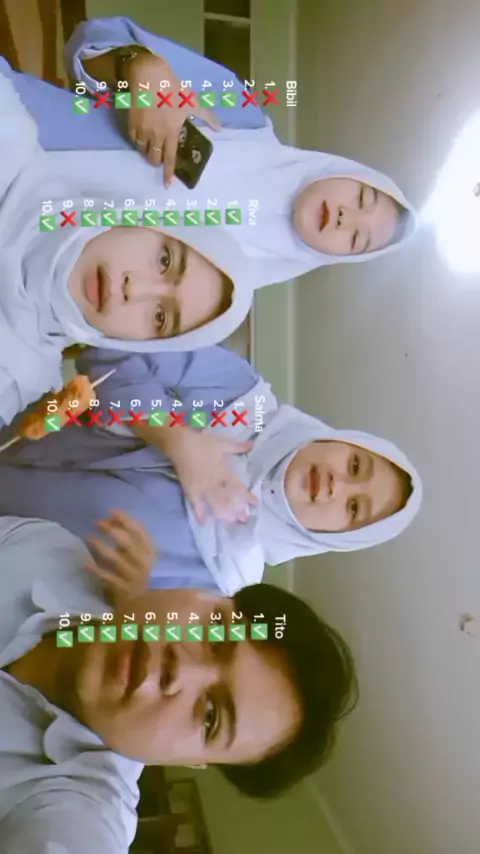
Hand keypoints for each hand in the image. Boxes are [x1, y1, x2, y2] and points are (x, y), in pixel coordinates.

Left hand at [85, 510, 156, 600]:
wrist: (149, 597)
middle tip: (97, 523)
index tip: (111, 511)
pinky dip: (97, 570)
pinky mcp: (124, 590)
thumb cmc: (141, 567)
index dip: (125, 519)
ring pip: (117, 560)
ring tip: (89, 538)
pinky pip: (108, 578)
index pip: (139, 531)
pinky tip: (85, 562)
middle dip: (112, 531)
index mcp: (150, 550)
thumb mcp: (140, 550)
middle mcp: (144, 562)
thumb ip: (128, 533)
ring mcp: (134, 576)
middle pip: (128, 543)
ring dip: (102, 547)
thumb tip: (111, 516)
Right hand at [125, 51, 219, 183]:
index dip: (168, 173)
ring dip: (148, 151)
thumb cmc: (172, 88)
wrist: (148, 74)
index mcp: (171, 132)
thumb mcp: (193, 101)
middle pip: (154, 158)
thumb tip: (220, 129)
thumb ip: (207, 117)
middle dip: (157, 160)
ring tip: (152, 144)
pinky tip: (142, 135)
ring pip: (142, 150)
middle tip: (160, 155)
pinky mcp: (131, 124)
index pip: (170, 159)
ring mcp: (142, 130)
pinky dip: (138, 141)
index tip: (167, 185)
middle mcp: (155, 135)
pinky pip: (133, 139)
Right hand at [167, 427, 257, 524]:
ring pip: (213, 504)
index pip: (237, 487)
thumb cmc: (201, 443)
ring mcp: (201, 488)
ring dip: (222, 514)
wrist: (179, 443)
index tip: (255, 503)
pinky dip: (198, 513)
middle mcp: (213, 482)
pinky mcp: (190, 490)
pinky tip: (203, 522)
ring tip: (230, 523)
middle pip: (227, 499)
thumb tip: (251, 444)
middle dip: (236, 510)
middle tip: (244, 520)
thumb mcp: (221, 443)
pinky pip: (195, 504)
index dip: (247, 496)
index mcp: (222, 471)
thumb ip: (237, 446)